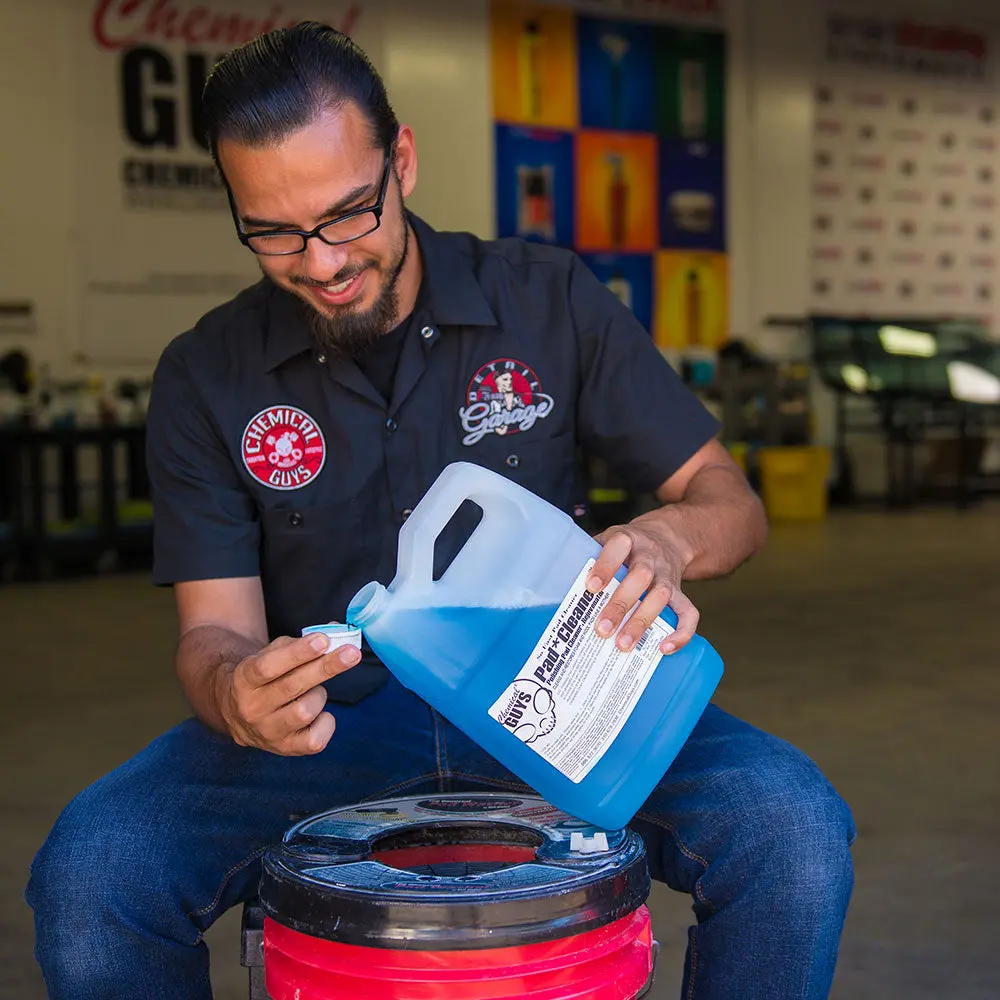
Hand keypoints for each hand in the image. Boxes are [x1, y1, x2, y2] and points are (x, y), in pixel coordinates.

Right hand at [218, 634, 360, 754]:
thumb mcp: (271, 654)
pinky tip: (320, 714)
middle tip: (351, 653)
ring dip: (319, 695)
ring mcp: (267, 731)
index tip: (323, 640)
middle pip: (292, 687)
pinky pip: (315, 740)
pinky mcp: (284, 749)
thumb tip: (337, 631)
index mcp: (244, 679)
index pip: (268, 666)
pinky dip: (326, 723)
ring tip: (315, 691)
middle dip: (325, 667)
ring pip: (305, 711)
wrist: (237, 713)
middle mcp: (252, 708)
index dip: (297, 653)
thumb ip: (300, 642)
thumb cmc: (264, 677)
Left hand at [586, 521, 698, 655]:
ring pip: (661, 595)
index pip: (618, 546)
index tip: (591, 587)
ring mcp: (667, 574)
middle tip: (602, 629)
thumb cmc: (627, 546)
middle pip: (641, 576)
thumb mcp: (608, 540)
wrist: (668, 537)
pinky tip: (664, 649)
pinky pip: (689, 612)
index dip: (606, 565)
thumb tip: (555, 585)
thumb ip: (587, 557)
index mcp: (628, 539)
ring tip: (623, 645)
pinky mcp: (681, 591)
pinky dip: (681, 632)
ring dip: (642, 621)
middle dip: (621, 604)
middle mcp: (650, 555)